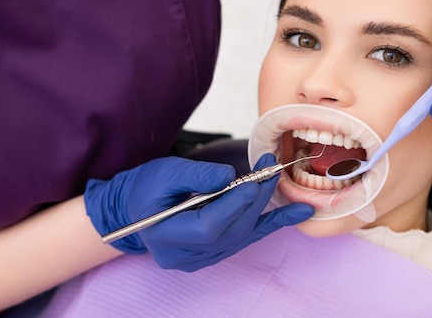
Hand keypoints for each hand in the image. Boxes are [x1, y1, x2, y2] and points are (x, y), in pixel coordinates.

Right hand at [84, 154, 313, 270]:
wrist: (134, 208)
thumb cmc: (145, 188)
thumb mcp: (164, 172)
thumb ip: (196, 175)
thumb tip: (230, 177)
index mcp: (166, 237)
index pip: (208, 227)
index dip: (235, 204)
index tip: (254, 179)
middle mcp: (184, 256)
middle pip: (229, 231)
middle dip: (254, 200)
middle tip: (270, 171)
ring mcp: (199, 259)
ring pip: (240, 235)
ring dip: (264, 209)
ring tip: (281, 184)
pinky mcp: (211, 253)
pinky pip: (245, 238)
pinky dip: (271, 224)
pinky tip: (297, 214)